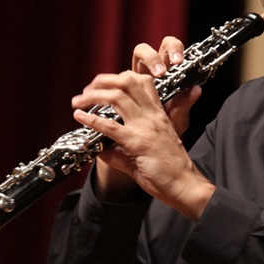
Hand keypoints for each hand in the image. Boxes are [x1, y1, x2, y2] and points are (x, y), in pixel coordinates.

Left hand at [70, 37, 213, 218]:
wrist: (185, 185)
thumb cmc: (170, 169)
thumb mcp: (148, 150)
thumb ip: (122, 147)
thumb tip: (100, 149)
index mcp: (158, 113)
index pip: (142, 82)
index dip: (120, 78)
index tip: (103, 85)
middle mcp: (152, 115)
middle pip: (127, 82)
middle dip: (103, 81)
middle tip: (86, 89)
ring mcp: (145, 127)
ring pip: (117, 97)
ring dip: (93, 96)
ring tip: (78, 101)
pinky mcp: (137, 142)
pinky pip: (111, 127)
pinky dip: (91, 120)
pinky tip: (79, 117)